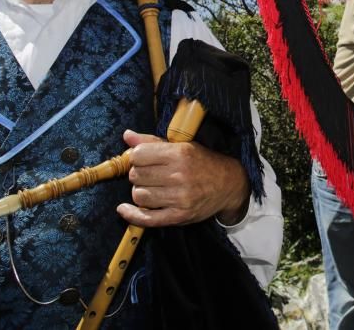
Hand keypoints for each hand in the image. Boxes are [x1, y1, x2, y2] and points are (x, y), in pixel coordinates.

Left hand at [117, 129, 250, 227]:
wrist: (229, 185)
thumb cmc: (203, 163)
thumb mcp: (183, 146)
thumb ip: (153, 142)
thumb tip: (127, 135)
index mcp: (180, 154)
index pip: (138, 155)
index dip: (136, 157)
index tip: (143, 159)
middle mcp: (180, 175)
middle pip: (136, 176)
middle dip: (138, 174)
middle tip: (149, 174)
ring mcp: (180, 197)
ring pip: (139, 196)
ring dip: (140, 192)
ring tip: (151, 188)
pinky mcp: (179, 216)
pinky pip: (147, 218)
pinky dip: (131, 214)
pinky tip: (124, 209)